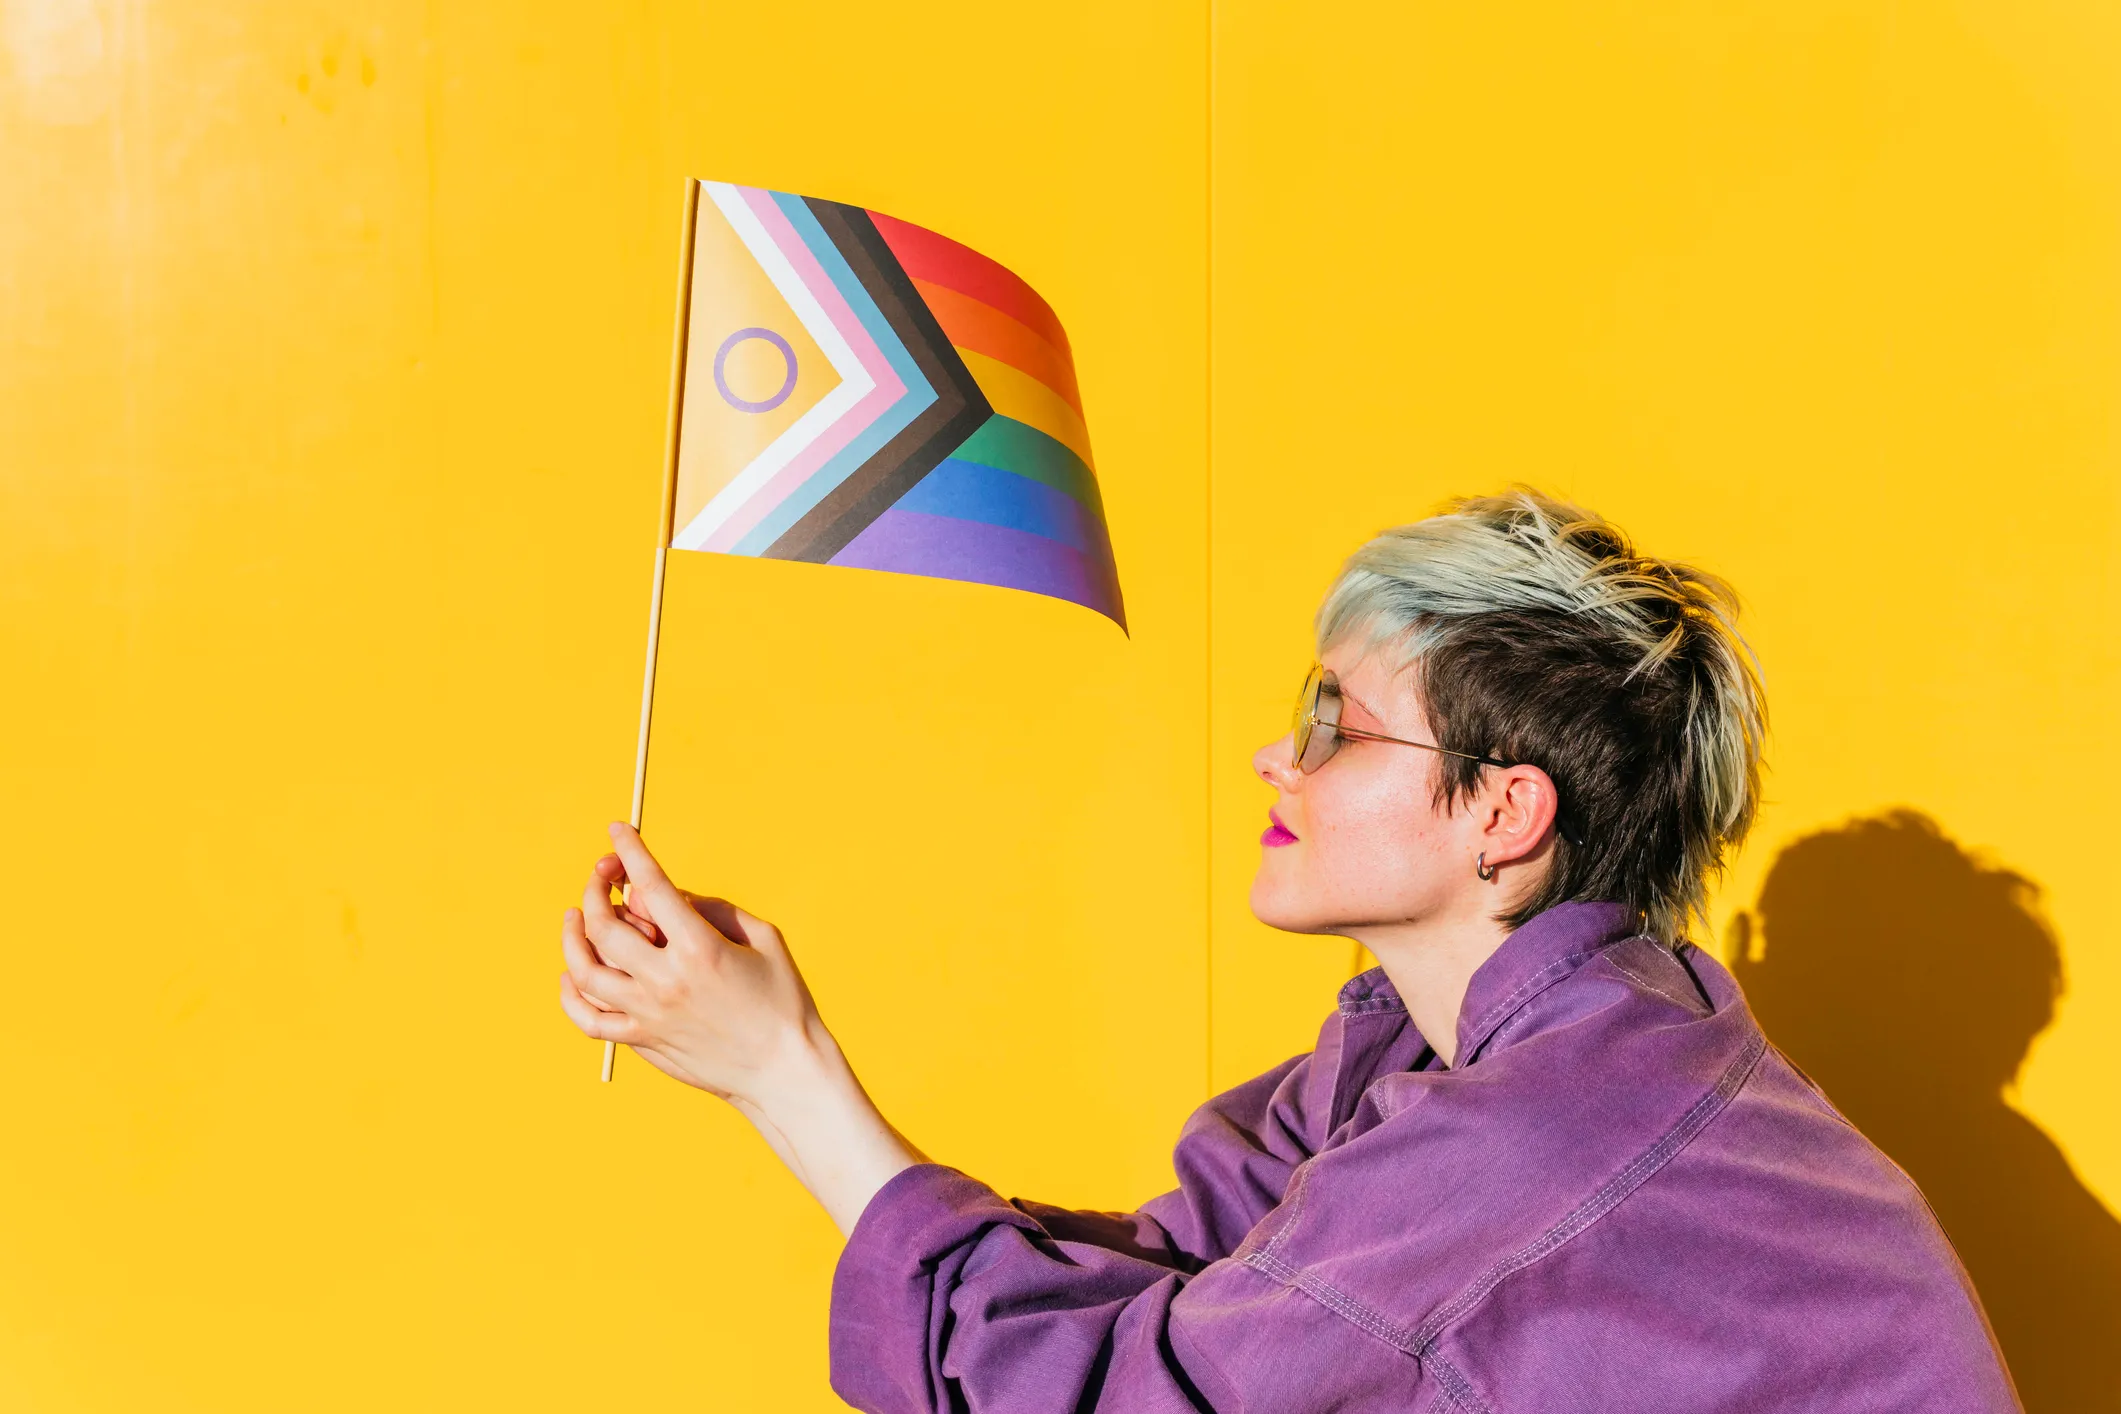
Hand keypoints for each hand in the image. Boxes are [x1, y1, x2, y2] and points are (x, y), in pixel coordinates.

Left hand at [559, 823, 820, 1104]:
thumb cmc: (783, 1001)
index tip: (619, 830)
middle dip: (597, 887)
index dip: (631, 850)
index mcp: (699, 949)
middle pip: (606, 924)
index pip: (652, 885)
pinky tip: (571, 975)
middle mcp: (665, 981)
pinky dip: (571, 995)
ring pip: (586, 969)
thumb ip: (714, 908)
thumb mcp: (765, 938)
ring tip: (575, 915)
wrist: (784, 1073)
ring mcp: (648, 1015)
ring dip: (574, 934)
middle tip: (604, 873)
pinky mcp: (642, 1042)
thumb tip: (666, 895)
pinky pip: (589, 1019)